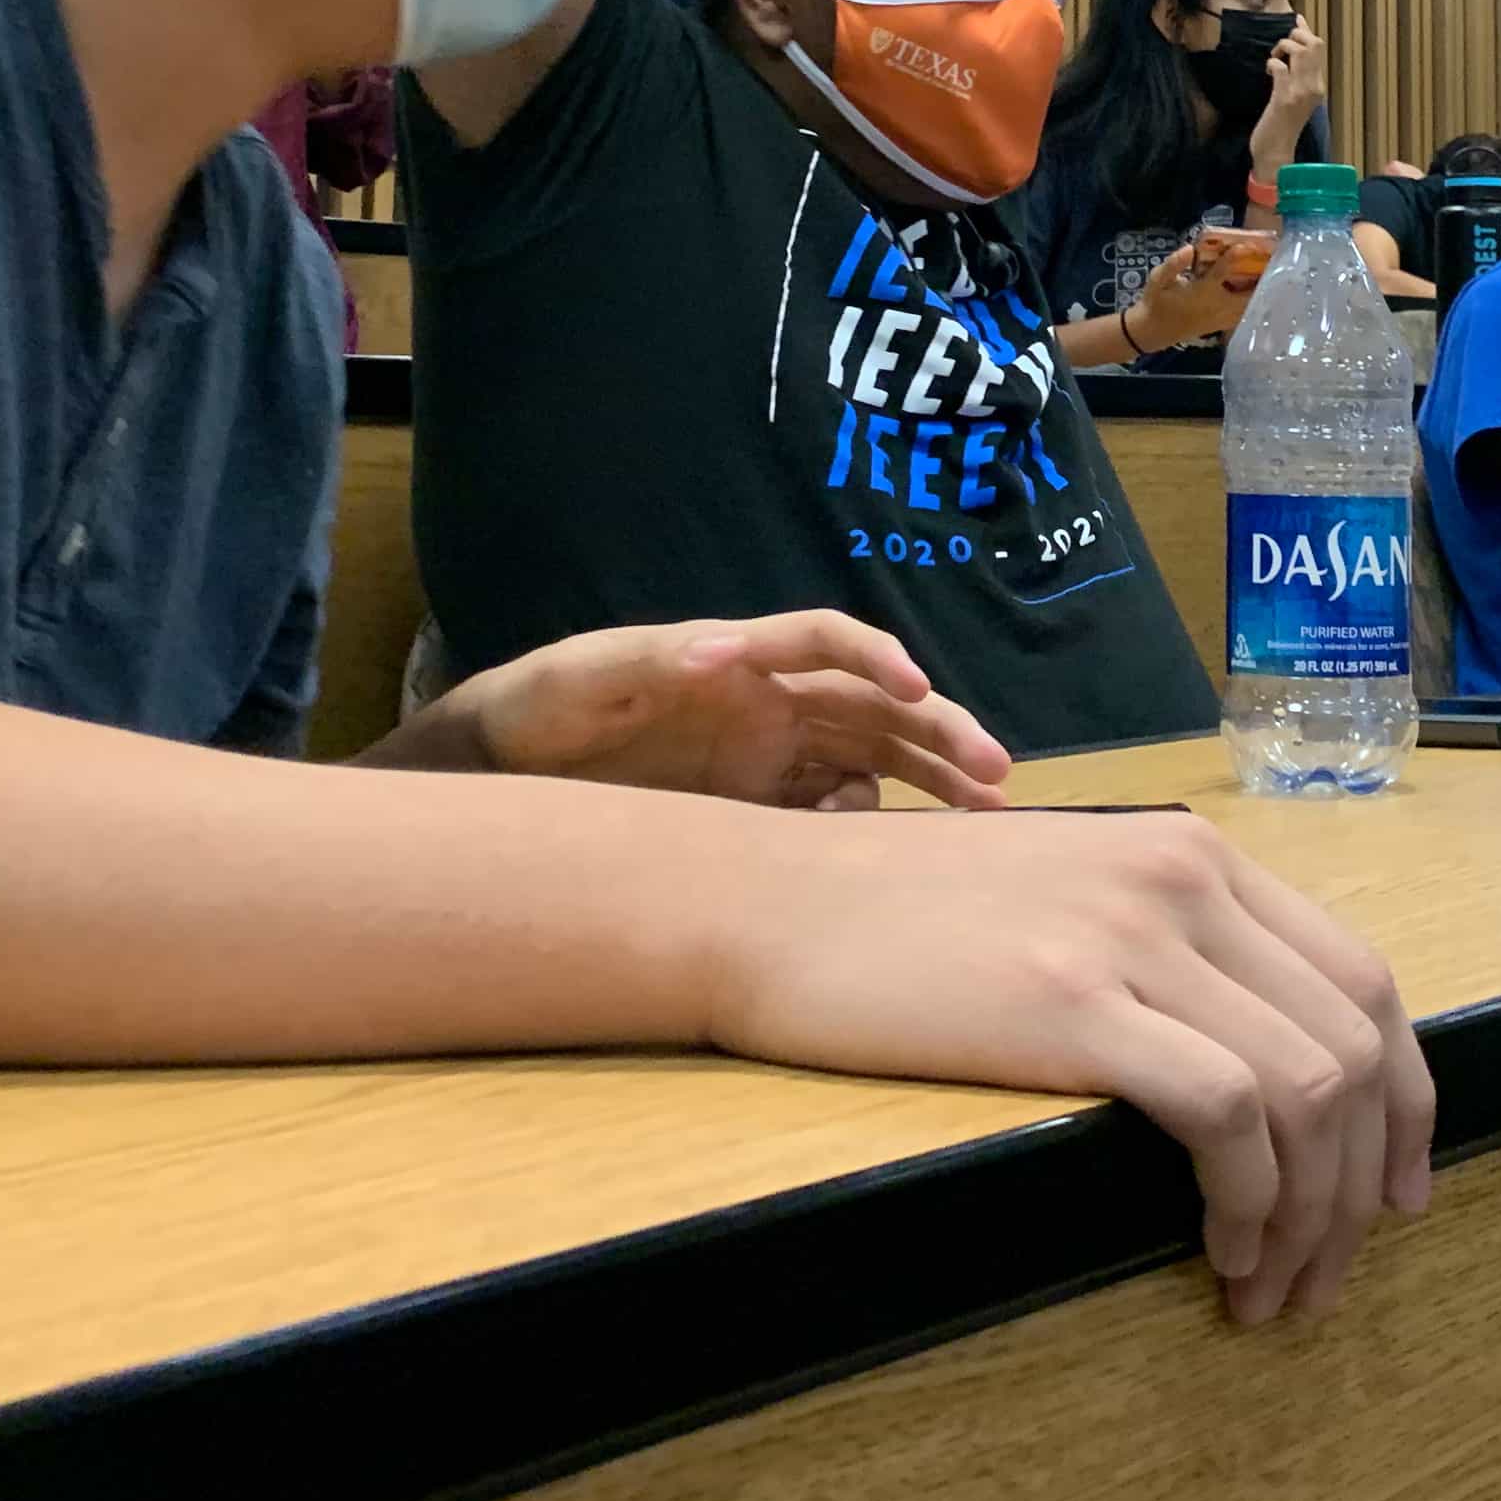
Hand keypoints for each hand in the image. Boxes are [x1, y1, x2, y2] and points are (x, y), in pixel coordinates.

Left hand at [429, 612, 1010, 808]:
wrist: (505, 773)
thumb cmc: (543, 703)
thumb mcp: (587, 677)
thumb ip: (651, 660)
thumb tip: (717, 651)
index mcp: (741, 659)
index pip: (827, 641)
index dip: (878, 657)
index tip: (919, 688)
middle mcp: (770, 704)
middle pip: (877, 706)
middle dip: (940, 732)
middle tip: (995, 775)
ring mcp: (771, 759)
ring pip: (876, 761)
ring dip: (931, 782)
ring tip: (985, 817)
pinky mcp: (760, 809)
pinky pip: (835, 815)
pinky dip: (869, 830)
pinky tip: (892, 859)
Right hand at [702, 808, 1433, 1322]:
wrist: (771, 902)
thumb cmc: (902, 917)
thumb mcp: (1067, 892)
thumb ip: (1164, 942)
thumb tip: (1251, 1058)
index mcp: (1194, 853)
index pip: (1362, 976)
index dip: (1403, 1097)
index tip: (1392, 1188)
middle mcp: (1185, 878)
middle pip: (1355, 1040)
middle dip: (1364, 1178)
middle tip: (1330, 1270)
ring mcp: (1132, 935)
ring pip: (1309, 1085)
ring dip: (1313, 1212)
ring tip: (1273, 1286)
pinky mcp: (1072, 1003)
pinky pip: (1226, 1111)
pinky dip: (1251, 1198)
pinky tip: (1223, 1249)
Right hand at [1129, 232, 1262, 354]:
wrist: (1154, 331)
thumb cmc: (1156, 302)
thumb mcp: (1157, 280)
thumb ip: (1173, 264)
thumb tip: (1188, 248)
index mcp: (1202, 291)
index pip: (1223, 271)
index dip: (1237, 256)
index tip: (1249, 244)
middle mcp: (1217, 305)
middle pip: (1249, 292)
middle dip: (1262, 276)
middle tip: (1272, 258)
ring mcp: (1222, 317)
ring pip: (1250, 305)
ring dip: (1261, 290)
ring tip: (1271, 271)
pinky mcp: (1223, 325)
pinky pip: (1245, 314)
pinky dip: (1255, 302)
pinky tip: (1260, 290)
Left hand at [1259, 19, 1327, 140]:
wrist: (1276, 152)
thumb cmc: (1282, 124)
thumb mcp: (1296, 97)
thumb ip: (1297, 74)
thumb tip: (1294, 46)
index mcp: (1318, 85)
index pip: (1318, 47)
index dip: (1306, 29)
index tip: (1295, 19)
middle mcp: (1314, 87)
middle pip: (1314, 44)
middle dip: (1296, 34)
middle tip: (1282, 46)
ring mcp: (1300, 92)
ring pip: (1300, 51)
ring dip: (1283, 46)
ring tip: (1275, 57)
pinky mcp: (1284, 98)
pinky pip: (1281, 68)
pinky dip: (1272, 63)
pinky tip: (1268, 70)